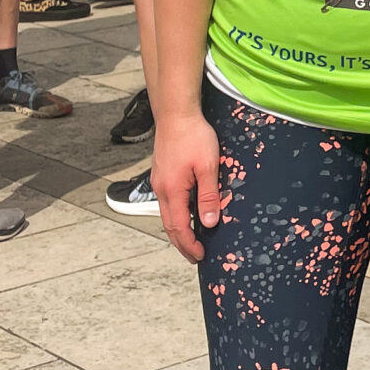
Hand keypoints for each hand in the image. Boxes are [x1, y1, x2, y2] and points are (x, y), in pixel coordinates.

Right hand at [150, 115, 223, 262]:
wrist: (176, 113)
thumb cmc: (194, 136)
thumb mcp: (208, 167)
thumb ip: (208, 196)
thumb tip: (209, 224)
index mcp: (172, 191)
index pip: (180, 228)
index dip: (189, 245)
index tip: (200, 256)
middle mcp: (161, 190)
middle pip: (169, 226)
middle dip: (182, 243)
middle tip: (195, 256)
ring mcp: (159, 181)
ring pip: (166, 214)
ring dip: (178, 230)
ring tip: (191, 239)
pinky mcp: (161, 174)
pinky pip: (167, 202)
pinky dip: (176, 215)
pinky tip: (186, 213)